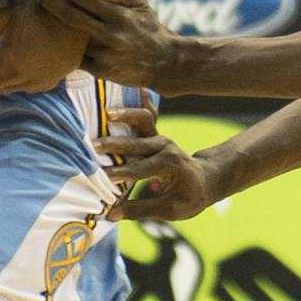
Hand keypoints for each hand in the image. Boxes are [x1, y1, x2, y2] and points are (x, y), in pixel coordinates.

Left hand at [0, 3, 86, 100]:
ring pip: (4, 90)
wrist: (78, 22)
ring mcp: (32, 84)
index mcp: (2, 60)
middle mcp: (15, 77)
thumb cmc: (38, 12)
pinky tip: (22, 66)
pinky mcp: (46, 85)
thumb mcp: (6, 17)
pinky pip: (22, 89)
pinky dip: (15, 81)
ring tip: (3, 63)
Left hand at [41, 0, 191, 92]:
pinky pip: (78, 57)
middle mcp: (111, 36)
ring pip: (73, 40)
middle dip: (53, 5)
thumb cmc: (149, 28)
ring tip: (48, 18)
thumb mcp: (142, 5)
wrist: (164, 63)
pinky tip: (63, 41)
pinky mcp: (100, 71)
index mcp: (120, 17)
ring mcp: (104, 55)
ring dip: (59, 29)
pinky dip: (71, 49)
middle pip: (72, 18)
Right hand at [96, 105, 221, 219]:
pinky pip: (146, 114)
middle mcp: (165, 147)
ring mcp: (159, 137)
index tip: (104, 176)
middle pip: (137, 143)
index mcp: (171, 165)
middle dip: (115, 145)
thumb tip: (110, 214)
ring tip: (106, 114)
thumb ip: (140, 209)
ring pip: (142, 121)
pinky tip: (134, 86)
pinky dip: (141, 100)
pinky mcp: (154, 134)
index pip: (142, 169)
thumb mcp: (170, 210)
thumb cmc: (189, 197)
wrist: (206, 179)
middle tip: (94, 146)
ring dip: (125, 116)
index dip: (123, 173)